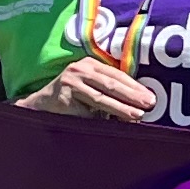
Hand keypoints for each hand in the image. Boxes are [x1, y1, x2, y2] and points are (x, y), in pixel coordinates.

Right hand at [21, 54, 153, 121]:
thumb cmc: (70, 101)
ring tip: (137, 115)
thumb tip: (139, 107)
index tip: (151, 98)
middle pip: (112, 83)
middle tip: (150, 105)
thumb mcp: (90, 91)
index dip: (135, 86)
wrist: (38, 107)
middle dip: (133, 95)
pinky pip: (87, 109)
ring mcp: (72, 80)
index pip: (117, 75)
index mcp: (91, 64)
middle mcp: (81, 68)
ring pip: (102, 96)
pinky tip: (114, 124)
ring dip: (122, 107)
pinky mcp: (64, 94)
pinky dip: (102, 117)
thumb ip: (109, 93)